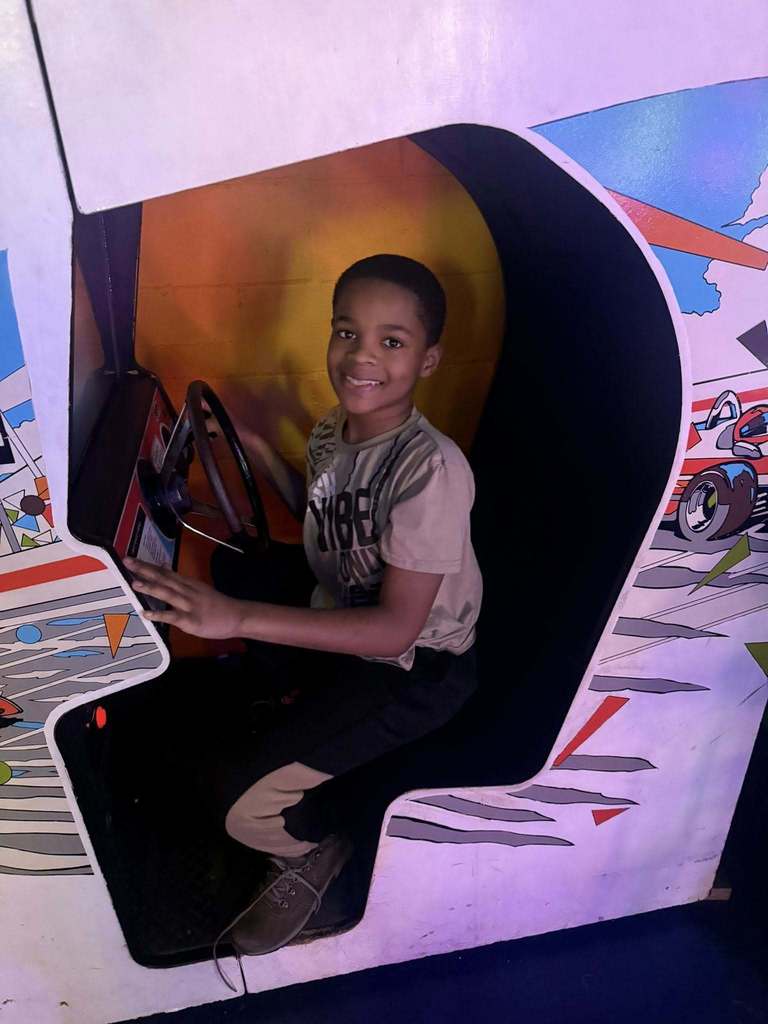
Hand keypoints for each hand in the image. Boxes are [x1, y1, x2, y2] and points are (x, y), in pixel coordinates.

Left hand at [125, 558, 244, 638]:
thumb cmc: (217, 604)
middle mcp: (187, 590)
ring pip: (168, 594)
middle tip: (128, 562)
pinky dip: (159, 614)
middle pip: (164, 578)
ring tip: (135, 583)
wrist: (237, 616)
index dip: (148, 565)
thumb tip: (164, 567)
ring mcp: (189, 605)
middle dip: (145, 570)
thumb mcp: (198, 587)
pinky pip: (173, 616)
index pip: (165, 571)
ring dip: (151, 588)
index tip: (132, 558)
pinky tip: (146, 613)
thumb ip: (180, 580)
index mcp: (187, 583)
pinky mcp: (191, 620)